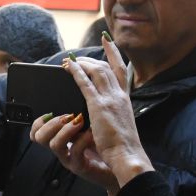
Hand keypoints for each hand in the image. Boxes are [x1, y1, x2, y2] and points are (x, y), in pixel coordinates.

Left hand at [33, 36, 153, 195]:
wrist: (127, 155)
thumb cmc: (124, 146)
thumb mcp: (120, 123)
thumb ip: (113, 112)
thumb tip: (104, 109)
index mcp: (125, 99)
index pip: (121, 69)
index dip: (114, 53)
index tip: (107, 40)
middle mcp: (120, 95)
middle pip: (105, 67)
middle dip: (90, 59)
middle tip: (76, 56)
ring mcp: (110, 99)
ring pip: (96, 71)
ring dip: (81, 64)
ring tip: (68, 62)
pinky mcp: (99, 106)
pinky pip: (85, 83)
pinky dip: (76, 72)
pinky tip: (67, 68)